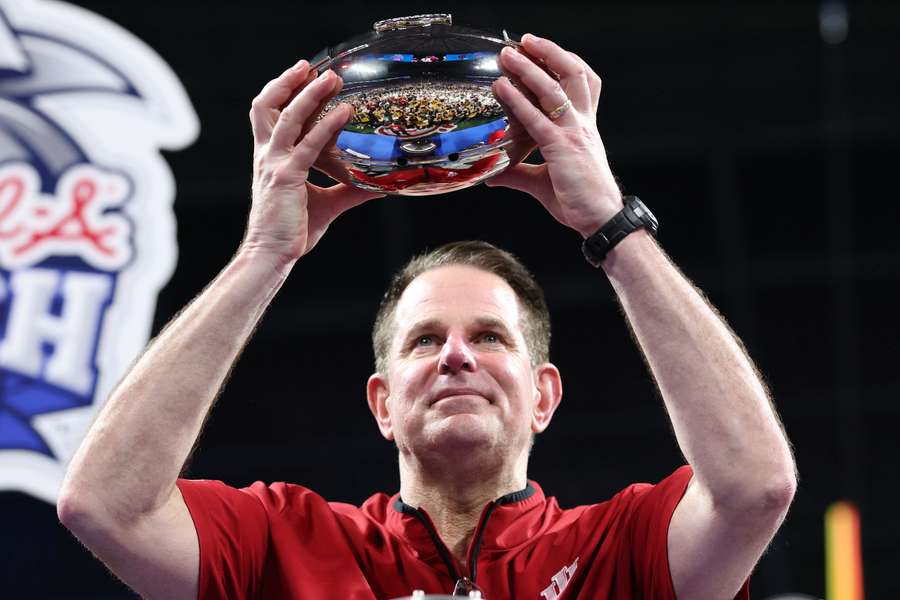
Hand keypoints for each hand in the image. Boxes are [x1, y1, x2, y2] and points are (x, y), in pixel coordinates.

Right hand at [244, 60, 382, 264]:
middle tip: (312, 66)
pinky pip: (308, 145)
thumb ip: (349, 190)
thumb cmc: (292, 232)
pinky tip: (345, 113)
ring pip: (288, 117)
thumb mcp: (327, 204)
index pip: (269, 115)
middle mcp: (267, 155)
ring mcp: (274, 164)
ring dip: (310, 94)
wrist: (271, 254)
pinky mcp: (286, 177)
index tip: (303, 75)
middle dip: (288, 82)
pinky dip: (327, 126)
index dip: (282, 91)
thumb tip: (378, 185)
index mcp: (270, 158)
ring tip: (332, 78)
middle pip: (267, 106)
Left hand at [488, 35, 622, 237]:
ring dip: (528, 68)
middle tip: (523, 41)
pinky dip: (518, 100)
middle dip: (549, 52)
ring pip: (553, 89)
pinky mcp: (562, 147)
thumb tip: (494, 174)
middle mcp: (582, 124)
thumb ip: (518, 173)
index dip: (564, 61)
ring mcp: (574, 133)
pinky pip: (537, 118)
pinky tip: (502, 88)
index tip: (542, 50)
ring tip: (508, 55)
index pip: (583, 82)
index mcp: (584, 128)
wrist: (600, 218)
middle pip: (573, 73)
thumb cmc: (578, 202)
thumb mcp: (543, 182)